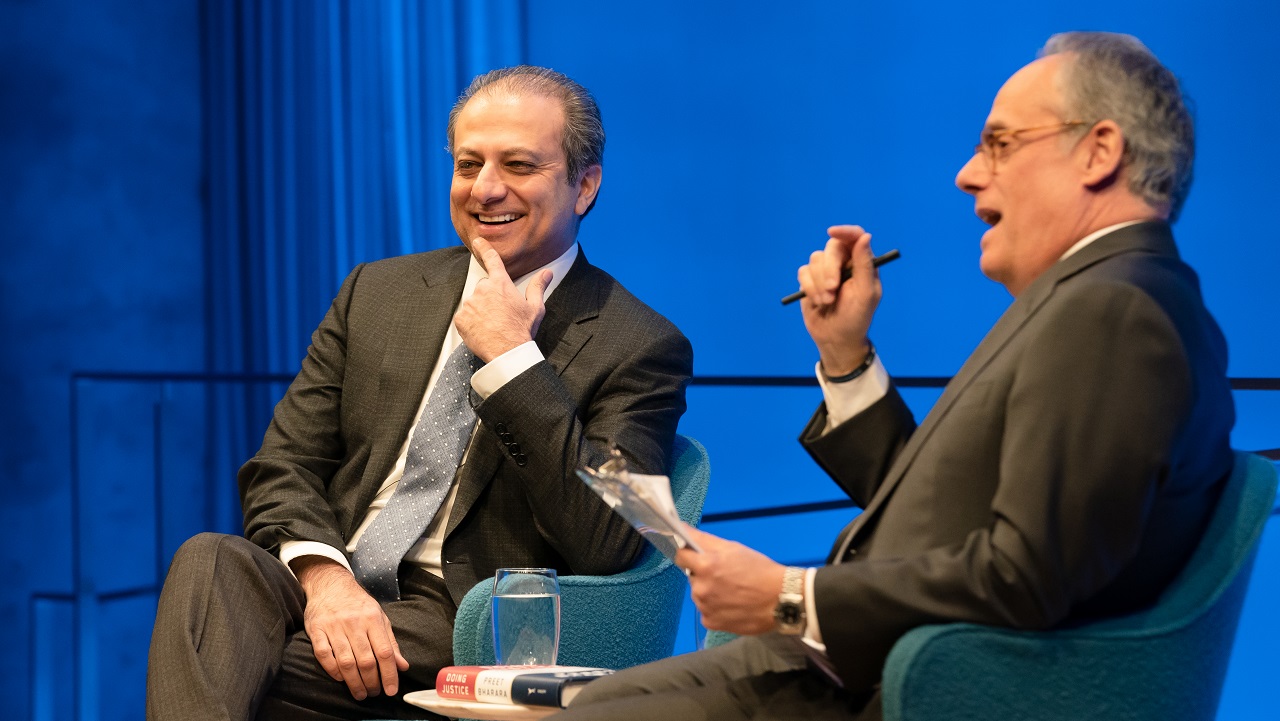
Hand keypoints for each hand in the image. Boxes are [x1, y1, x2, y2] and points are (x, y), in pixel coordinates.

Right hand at [292, 557, 408, 699]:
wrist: (330, 584)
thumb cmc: (358, 604)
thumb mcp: (379, 617)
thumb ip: (390, 642)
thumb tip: (403, 666)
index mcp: (373, 619)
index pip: (384, 652)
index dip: (389, 674)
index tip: (390, 690)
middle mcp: (354, 622)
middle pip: (365, 660)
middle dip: (372, 682)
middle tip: (374, 693)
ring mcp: (334, 626)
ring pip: (346, 661)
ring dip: (354, 682)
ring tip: (360, 693)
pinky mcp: (316, 630)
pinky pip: (324, 655)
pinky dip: (333, 670)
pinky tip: (340, 678)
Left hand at [454, 236, 552, 361]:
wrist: (507, 352)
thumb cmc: (522, 330)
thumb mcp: (535, 307)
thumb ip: (538, 286)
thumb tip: (547, 273)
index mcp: (501, 284)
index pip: (492, 260)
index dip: (484, 248)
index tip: (477, 241)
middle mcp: (483, 289)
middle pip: (484, 287)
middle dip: (490, 297)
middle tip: (500, 314)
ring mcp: (470, 303)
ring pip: (474, 302)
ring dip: (480, 310)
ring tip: (492, 324)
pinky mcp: (461, 318)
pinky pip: (464, 317)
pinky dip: (471, 322)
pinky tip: (483, 330)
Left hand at [675, 527, 786, 634]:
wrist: (781, 600)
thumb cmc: (760, 570)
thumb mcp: (734, 548)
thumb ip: (705, 540)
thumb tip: (683, 530)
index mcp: (706, 565)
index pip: (681, 556)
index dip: (688, 554)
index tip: (694, 556)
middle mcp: (701, 587)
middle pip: (692, 577)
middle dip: (703, 574)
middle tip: (726, 575)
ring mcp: (705, 607)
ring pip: (699, 595)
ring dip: (709, 592)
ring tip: (732, 592)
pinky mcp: (710, 622)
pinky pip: (706, 611)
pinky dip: (715, 609)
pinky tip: (732, 605)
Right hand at [796, 225, 881, 375]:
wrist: (836, 338)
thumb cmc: (857, 318)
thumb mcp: (866, 293)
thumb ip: (865, 264)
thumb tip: (865, 236)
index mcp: (862, 263)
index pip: (854, 236)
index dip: (844, 231)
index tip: (832, 232)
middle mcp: (844, 262)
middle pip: (831, 247)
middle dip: (829, 269)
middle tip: (832, 289)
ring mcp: (825, 271)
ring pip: (815, 260)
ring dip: (819, 284)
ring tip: (827, 302)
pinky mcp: (809, 280)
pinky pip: (803, 272)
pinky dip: (809, 287)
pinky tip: (818, 302)